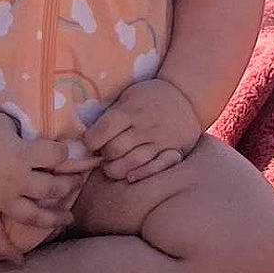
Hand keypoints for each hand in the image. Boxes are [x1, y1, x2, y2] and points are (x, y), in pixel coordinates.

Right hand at [0, 107, 99, 240]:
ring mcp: (2, 200)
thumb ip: (23, 135)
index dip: (64, 152)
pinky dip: (6, 249)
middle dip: (68, 184)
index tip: (63, 151)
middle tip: (76, 182)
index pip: (57, 156)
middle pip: (52, 187)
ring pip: (33, 215)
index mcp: (25, 156)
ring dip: (53, 218)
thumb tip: (31, 141)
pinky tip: (20, 261)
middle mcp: (19, 181)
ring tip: (67, 219)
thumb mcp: (5, 122)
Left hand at [83, 78, 202, 183]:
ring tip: (111, 166)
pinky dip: (140, 175)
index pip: (104, 129)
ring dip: (116, 169)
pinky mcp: (172, 152)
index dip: (91, 140)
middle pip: (115, 149)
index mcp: (131, 111)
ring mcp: (159, 141)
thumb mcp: (129, 96)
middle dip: (103, 155)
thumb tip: (87, 131)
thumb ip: (112, 114)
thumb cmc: (150, 96)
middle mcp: (145, 127)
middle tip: (102, 154)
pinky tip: (130, 176)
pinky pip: (155, 168)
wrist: (186, 97)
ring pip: (132, 163)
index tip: (89, 142)